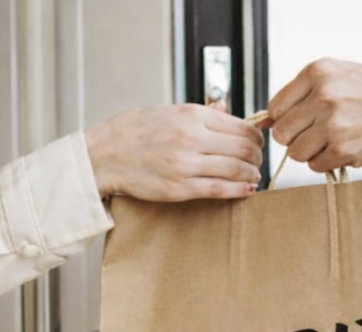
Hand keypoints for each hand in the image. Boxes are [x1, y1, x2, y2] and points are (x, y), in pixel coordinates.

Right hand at [84, 103, 264, 200]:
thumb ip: (199, 114)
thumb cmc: (132, 132)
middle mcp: (191, 137)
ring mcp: (186, 164)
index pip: (241, 126)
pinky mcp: (179, 188)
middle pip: (243, 148)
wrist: (104, 155)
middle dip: (257, 158)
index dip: (257, 138)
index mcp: (191, 114)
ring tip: (253, 177)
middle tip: (258, 163)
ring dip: (251, 175)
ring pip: (236, 169)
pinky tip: (247, 190)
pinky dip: (239, 190)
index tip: (258, 145)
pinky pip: (219, 189)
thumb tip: (225, 113)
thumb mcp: (167, 111)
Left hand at [266, 59, 361, 172]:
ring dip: (312, 154)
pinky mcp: (343, 148)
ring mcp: (333, 122)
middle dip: (297, 139)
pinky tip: (348, 149)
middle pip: (282, 133)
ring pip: (296, 152)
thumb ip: (301, 96)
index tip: (304, 122)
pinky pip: (315, 166)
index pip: (275, 107)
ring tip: (336, 140)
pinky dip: (328, 163)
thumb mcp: (338, 80)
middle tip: (321, 135)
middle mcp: (324, 94)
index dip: (286, 120)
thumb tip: (262, 123)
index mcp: (318, 72)